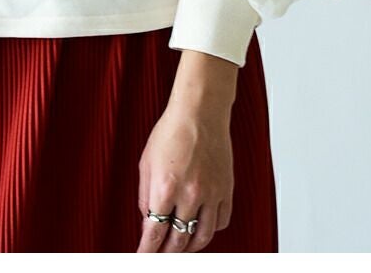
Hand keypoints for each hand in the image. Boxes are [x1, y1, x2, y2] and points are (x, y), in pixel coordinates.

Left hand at [136, 96, 233, 252]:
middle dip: (167, 253)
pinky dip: (210, 231)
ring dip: (190, 247)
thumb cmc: (172, 130)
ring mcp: (211, 194)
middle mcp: (190, 194)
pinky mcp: (226, 190)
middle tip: (160, 255)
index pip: (155, 233)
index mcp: (166, 186)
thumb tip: (147, 218)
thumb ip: (145, 195)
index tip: (143, 257)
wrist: (200, 112)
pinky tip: (201, 228)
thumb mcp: (146, 162)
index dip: (147, 251)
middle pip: (179, 240)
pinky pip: (221, 222)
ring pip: (202, 237)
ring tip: (181, 249)